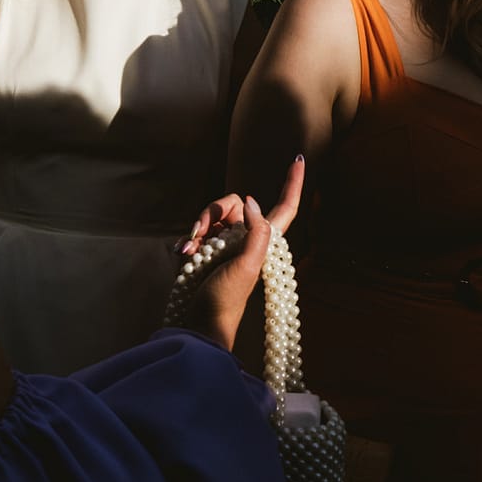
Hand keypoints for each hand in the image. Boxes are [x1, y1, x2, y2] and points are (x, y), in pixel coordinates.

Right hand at [178, 156, 304, 350]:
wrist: (202, 322)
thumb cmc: (227, 300)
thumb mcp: (247, 266)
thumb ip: (255, 233)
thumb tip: (252, 203)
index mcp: (265, 240)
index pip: (285, 206)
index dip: (293, 183)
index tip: (298, 159)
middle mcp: (248, 237)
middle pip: (235, 203)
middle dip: (213, 211)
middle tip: (199, 232)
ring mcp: (227, 243)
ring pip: (213, 214)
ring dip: (197, 228)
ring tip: (190, 249)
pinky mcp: (208, 250)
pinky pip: (198, 230)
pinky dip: (189, 239)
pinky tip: (183, 252)